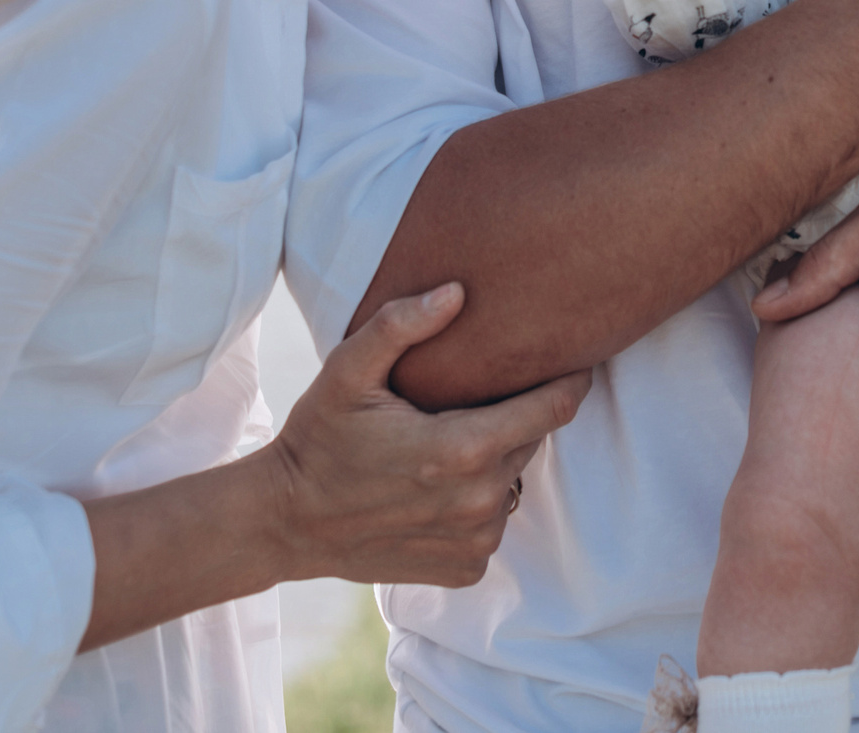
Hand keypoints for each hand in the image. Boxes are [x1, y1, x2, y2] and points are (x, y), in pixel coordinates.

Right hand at [260, 283, 589, 586]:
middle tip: (472, 398)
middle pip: (532, 440)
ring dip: (494, 460)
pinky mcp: (466, 567)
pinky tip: (435, 488)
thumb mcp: (347, 370)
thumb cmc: (319, 437)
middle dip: (514, 415)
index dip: (569, 378)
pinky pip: (493, 520)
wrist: (285, 521)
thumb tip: (457, 291)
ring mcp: (476, 539)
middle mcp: (479, 501)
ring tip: (444, 444)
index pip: (555, 408)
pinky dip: (476, 501)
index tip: (572, 356)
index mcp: (462, 450)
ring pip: (514, 479)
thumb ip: (401, 324)